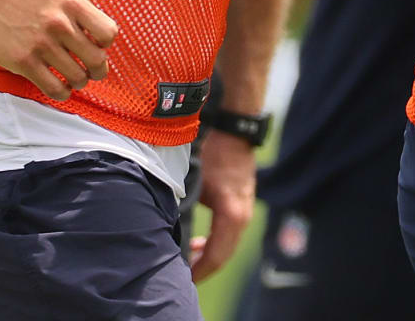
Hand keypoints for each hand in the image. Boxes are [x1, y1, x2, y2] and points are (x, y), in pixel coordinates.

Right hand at [0, 0, 116, 101]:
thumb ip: (86, 10)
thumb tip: (104, 39)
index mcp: (72, 2)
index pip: (109, 33)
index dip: (105, 43)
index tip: (95, 44)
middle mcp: (59, 22)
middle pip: (97, 60)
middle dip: (97, 69)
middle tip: (91, 69)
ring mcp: (40, 43)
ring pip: (78, 78)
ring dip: (79, 81)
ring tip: (73, 76)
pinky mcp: (23, 62)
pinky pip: (55, 89)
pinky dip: (63, 93)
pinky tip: (60, 85)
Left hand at [189, 129, 256, 281]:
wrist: (235, 136)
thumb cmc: (214, 156)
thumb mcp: (196, 184)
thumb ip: (186, 208)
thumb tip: (169, 229)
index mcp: (231, 216)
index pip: (216, 255)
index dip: (199, 271)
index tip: (185, 280)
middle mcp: (242, 219)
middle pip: (223, 255)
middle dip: (204, 268)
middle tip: (184, 276)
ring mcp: (245, 214)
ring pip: (227, 246)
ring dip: (209, 255)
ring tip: (189, 260)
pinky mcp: (243, 208)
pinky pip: (230, 235)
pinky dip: (216, 244)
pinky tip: (200, 243)